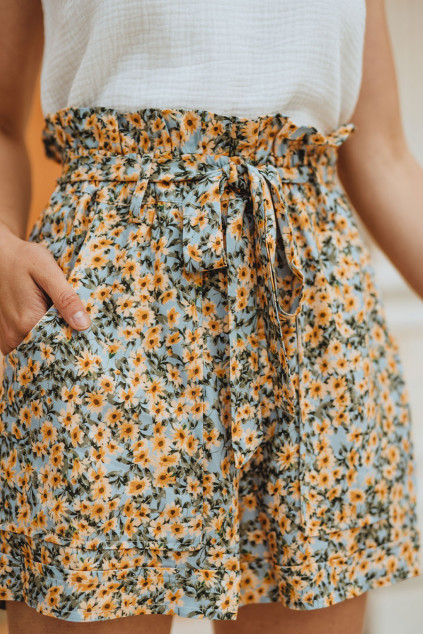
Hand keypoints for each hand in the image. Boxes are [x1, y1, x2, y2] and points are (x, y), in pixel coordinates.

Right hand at [0, 224, 90, 355]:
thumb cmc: (24, 258)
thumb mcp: (47, 271)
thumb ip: (66, 299)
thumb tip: (83, 325)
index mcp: (26, 322)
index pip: (59, 343)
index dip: (75, 338)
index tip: (88, 331)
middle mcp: (13, 335)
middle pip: (48, 348)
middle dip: (64, 339)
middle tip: (76, 322)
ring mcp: (6, 337)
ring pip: (37, 347)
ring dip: (51, 337)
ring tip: (61, 318)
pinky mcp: (5, 335)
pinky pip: (26, 345)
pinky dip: (39, 337)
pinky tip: (48, 321)